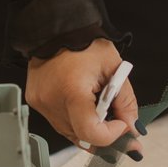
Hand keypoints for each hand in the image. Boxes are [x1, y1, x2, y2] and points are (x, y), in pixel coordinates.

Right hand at [24, 38, 141, 158]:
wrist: (58, 29)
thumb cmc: (86, 44)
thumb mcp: (114, 69)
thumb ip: (126, 101)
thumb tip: (132, 127)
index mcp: (72, 90)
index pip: (91, 133)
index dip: (112, 135)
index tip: (122, 123)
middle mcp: (52, 101)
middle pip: (82, 137)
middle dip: (103, 134)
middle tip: (119, 123)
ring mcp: (41, 104)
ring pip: (70, 134)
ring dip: (89, 129)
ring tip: (99, 108)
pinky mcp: (36, 102)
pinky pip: (59, 123)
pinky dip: (74, 121)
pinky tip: (83, 105)